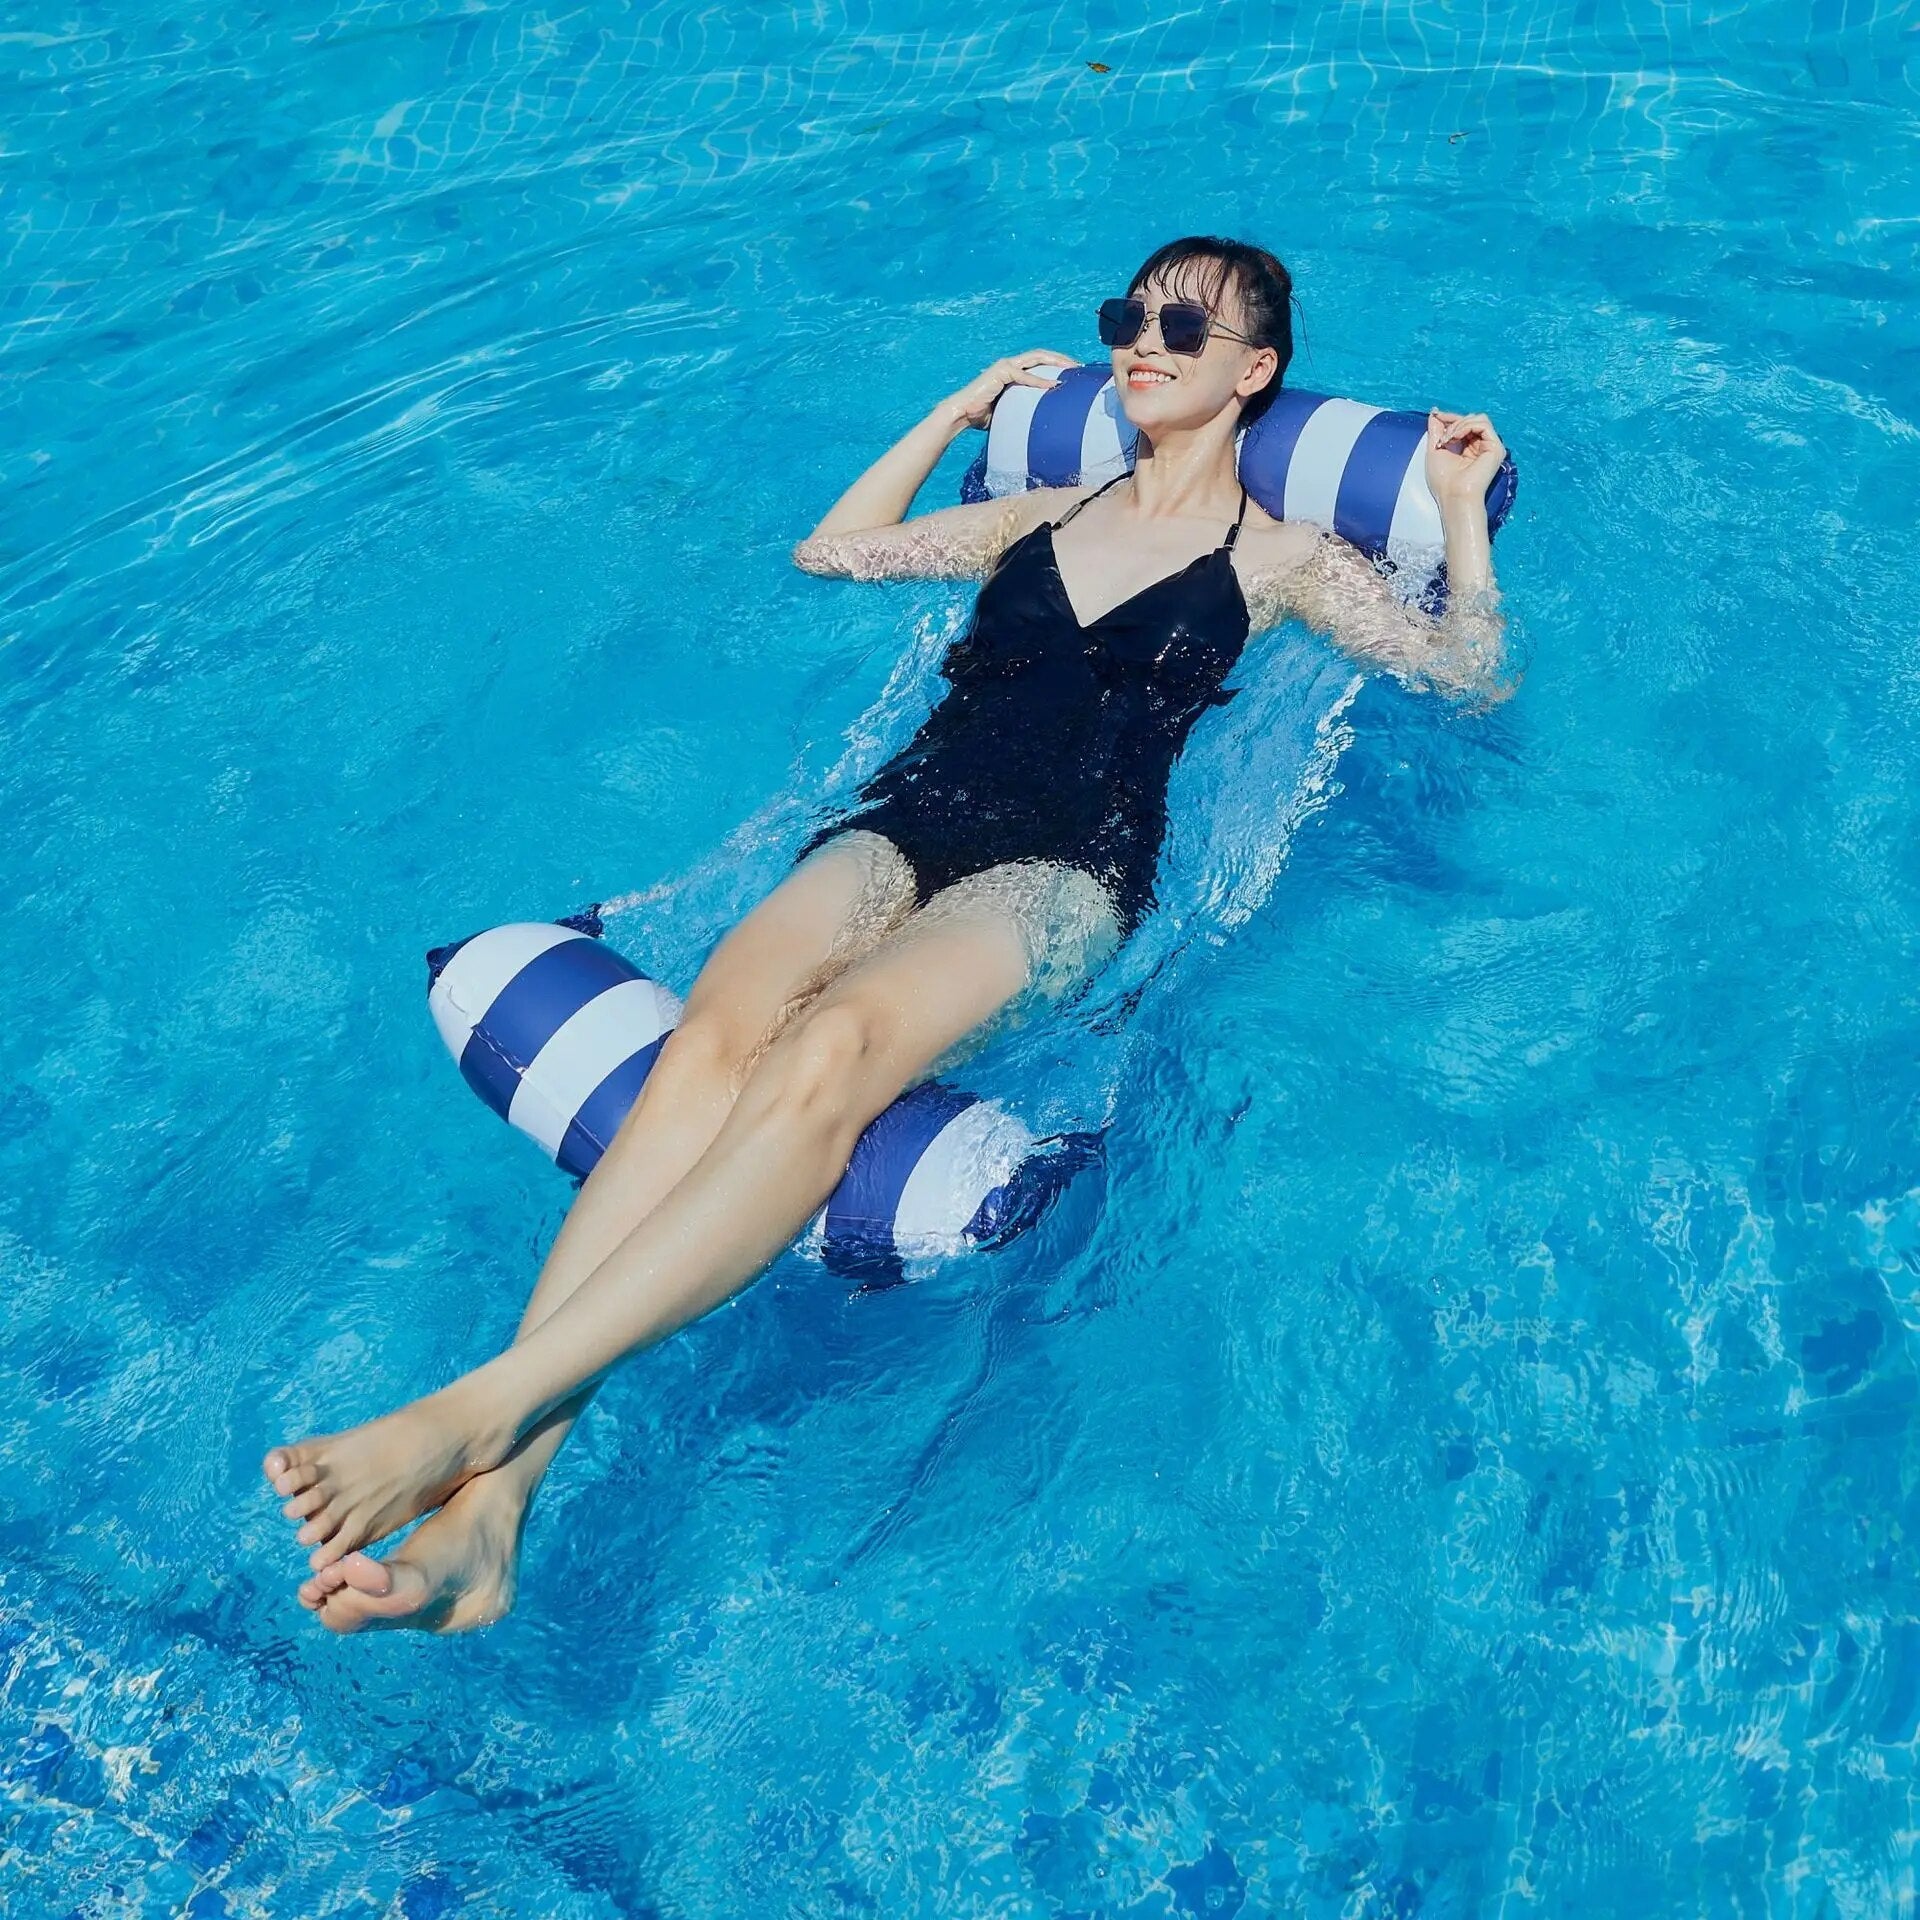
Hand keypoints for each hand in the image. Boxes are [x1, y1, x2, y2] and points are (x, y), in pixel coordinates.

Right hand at [940, 350, 1079, 430]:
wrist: (962, 414)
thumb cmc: (982, 416)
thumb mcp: (1009, 409)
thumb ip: (1023, 407)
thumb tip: (1040, 419)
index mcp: (1013, 371)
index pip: (1039, 362)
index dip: (1057, 364)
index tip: (1073, 372)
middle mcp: (1010, 364)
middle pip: (1041, 356)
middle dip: (1062, 359)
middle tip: (1079, 367)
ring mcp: (1005, 366)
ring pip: (1036, 358)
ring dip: (1056, 362)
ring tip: (1072, 369)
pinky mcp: (1001, 372)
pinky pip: (1025, 375)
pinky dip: (1040, 380)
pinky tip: (1054, 384)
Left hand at [1425, 409, 1506, 506]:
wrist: (1453, 495)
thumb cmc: (1443, 480)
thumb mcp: (1435, 449)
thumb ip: (1436, 430)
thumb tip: (1435, 412)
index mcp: (1468, 448)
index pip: (1463, 423)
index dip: (1449, 417)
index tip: (1436, 416)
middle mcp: (1481, 446)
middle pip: (1471, 418)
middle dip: (1453, 422)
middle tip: (1442, 438)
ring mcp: (1490, 447)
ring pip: (1478, 418)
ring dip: (1459, 424)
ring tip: (1448, 439)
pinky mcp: (1496, 448)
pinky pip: (1483, 424)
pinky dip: (1466, 426)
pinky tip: (1456, 437)